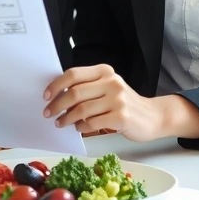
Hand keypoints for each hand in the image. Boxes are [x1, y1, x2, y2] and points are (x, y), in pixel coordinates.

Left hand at [42, 64, 165, 142]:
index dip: (56, 85)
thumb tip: (58, 97)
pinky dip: (81, 127)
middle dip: (57, 105)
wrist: (153, 117)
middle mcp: (111, 82)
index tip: (46, 96)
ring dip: (67, 118)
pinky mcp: (121, 116)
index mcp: (105, 71)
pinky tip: (79, 128)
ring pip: (82, 109)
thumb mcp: (107, 88)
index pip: (73, 74)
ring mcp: (118, 99)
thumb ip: (87, 88)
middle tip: (49, 113)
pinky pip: (92, 122)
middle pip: (75, 92)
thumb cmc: (124, 104)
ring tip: (61, 123)